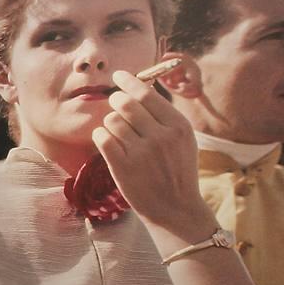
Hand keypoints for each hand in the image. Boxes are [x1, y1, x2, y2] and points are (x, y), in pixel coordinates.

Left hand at [93, 70, 215, 243]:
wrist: (175, 208)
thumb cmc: (176, 171)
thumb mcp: (183, 140)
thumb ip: (164, 116)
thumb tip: (140, 88)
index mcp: (179, 126)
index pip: (147, 94)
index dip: (129, 82)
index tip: (118, 75)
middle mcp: (162, 137)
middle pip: (126, 103)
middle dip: (115, 100)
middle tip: (114, 104)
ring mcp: (142, 152)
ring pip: (111, 120)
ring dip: (109, 122)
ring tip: (116, 132)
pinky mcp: (123, 167)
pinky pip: (102, 138)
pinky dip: (100, 136)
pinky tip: (107, 141)